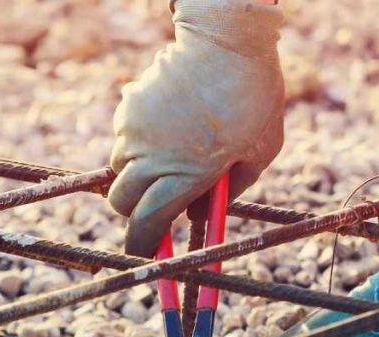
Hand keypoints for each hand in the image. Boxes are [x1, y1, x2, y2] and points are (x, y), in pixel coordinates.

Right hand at [109, 0, 284, 256]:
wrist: (227, 41)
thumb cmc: (253, 99)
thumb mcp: (259, 154)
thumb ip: (229, 191)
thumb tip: (201, 216)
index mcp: (185, 176)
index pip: (147, 226)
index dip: (142, 246)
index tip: (146, 254)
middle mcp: (151, 158)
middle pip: (120, 203)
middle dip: (135, 213)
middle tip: (158, 208)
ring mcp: (134, 131)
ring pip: (119, 170)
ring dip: (137, 176)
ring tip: (170, 158)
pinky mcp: (128, 108)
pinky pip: (124, 138)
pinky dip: (138, 144)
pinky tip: (168, 126)